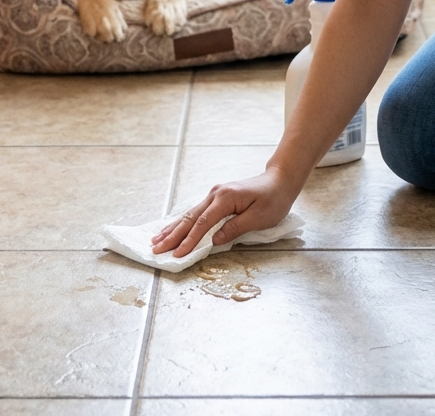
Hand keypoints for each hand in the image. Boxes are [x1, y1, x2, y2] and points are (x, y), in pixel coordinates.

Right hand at [151, 167, 296, 258]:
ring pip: (189, 214)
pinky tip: (172, 228)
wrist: (279, 181)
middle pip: (190, 218)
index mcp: (225, 198)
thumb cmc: (273, 200)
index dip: (189, 240)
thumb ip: (235, 228)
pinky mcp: (216, 198)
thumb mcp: (259, 217)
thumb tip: (213, 241)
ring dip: (173, 228)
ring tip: (156, 240)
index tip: (177, 254)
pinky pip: (196, 212)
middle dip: (173, 235)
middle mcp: (215, 194)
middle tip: (156, 249)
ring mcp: (214, 194)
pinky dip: (182, 222)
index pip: (203, 223)